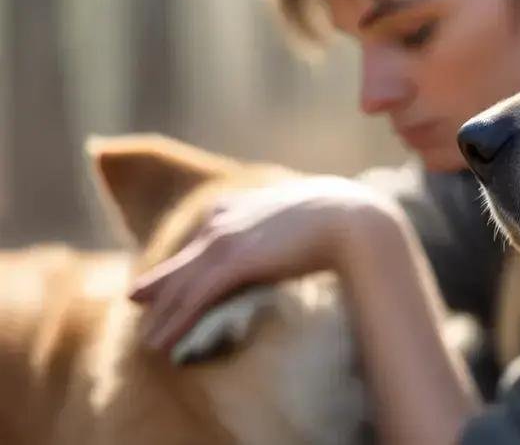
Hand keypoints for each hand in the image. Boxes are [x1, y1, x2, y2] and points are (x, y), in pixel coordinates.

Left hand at [128, 175, 401, 352]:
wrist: (351, 218)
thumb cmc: (338, 218)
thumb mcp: (301, 215)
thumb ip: (282, 225)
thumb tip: (293, 235)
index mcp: (237, 206)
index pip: (200, 239)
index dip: (182, 262)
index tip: (168, 279)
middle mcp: (222, 221)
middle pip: (182, 263)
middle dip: (159, 288)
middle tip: (138, 304)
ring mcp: (225, 241)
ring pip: (181, 286)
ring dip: (162, 317)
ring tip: (150, 342)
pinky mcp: (233, 262)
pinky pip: (193, 299)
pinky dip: (175, 322)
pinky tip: (162, 343)